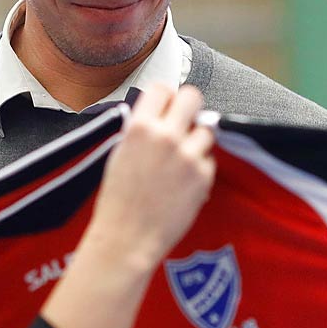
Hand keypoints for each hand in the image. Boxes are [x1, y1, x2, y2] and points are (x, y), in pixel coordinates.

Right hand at [84, 83, 216, 268]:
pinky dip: (199, 168)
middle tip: (184, 121)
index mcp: (139, 128)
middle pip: (192, 97)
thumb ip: (140, 130)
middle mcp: (166, 137)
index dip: (165, 98)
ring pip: (206, 130)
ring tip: (180, 161)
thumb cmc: (118, 201)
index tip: (166, 106)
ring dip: (196, 141)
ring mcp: (187, 156)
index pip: (162, 89)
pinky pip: (208, 160)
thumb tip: (158, 115)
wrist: (127, 238)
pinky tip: (182, 184)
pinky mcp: (203, 177)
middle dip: (189, 107)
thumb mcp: (119, 154)